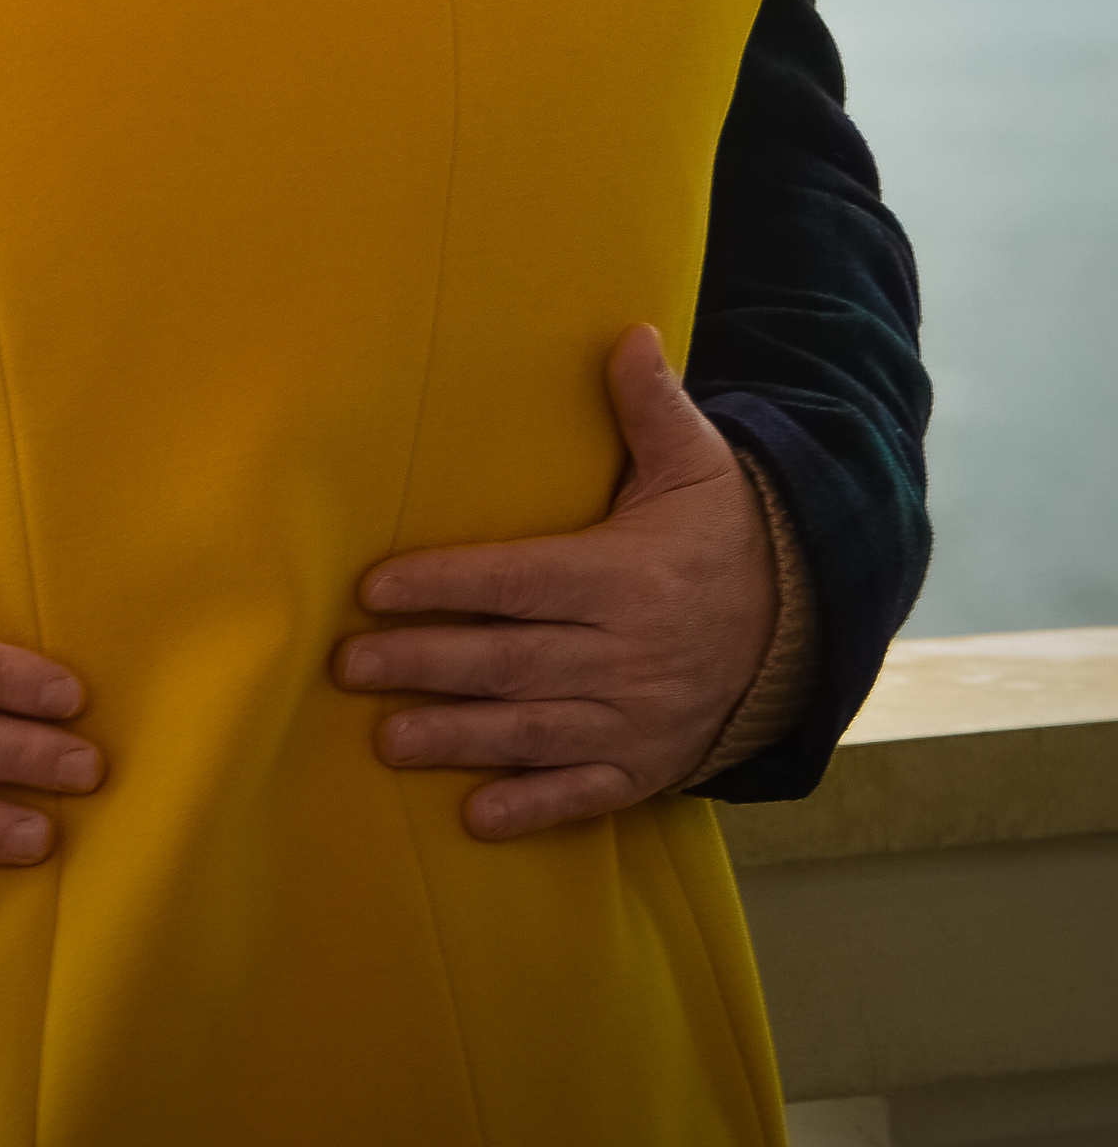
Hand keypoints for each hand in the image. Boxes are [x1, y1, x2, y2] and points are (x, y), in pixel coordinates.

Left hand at [333, 325, 776, 838]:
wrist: (798, 624)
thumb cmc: (722, 532)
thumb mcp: (696, 462)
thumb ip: (651, 405)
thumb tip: (628, 331)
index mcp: (624, 578)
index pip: (518, 583)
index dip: (445, 586)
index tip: (374, 588)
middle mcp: (626, 655)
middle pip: (509, 662)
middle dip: (424, 664)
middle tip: (347, 665)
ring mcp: (636, 719)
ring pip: (532, 732)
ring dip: (456, 737)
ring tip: (385, 739)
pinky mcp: (647, 766)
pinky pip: (585, 795)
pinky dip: (532, 807)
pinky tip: (476, 815)